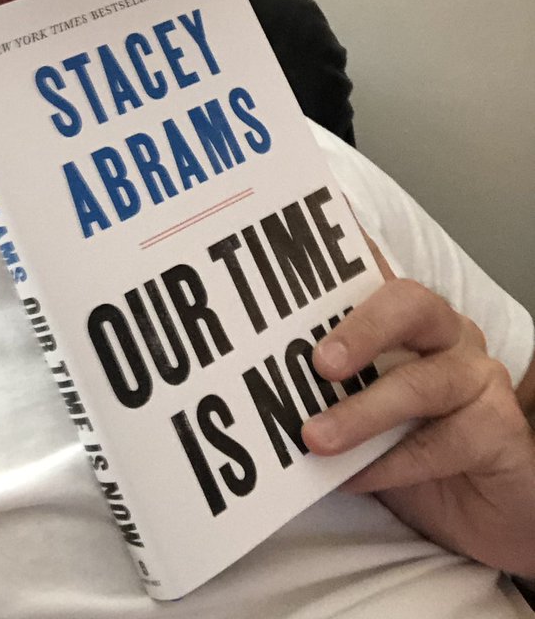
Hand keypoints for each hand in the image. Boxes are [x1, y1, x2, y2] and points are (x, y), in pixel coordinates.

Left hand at [302, 239, 534, 576]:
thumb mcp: (358, 408)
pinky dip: (390, 465)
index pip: (371, 269)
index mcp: (405, 316)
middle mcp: (444, 333)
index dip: (341, 247)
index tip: (295, 245)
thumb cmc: (413, 446)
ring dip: (362, 413)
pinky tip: (354, 477)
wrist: (486, 509)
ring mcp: (476, 376)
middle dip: (360, 328)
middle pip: (409, 303)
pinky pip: (440, 444)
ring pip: (421, 383)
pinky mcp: (498, 428)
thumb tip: (256, 385)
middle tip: (319, 362)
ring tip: (316, 438)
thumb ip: (324, 387)